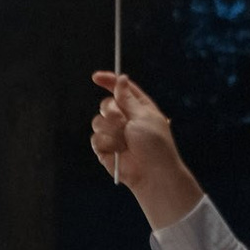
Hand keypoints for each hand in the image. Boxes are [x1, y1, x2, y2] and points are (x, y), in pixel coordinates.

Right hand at [89, 72, 204, 227]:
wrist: (150, 172)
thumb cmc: (154, 144)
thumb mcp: (143, 115)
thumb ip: (127, 98)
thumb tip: (121, 79)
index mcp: (138, 106)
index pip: (120, 89)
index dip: (108, 81)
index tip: (96, 77)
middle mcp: (124, 118)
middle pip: (105, 104)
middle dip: (112, 112)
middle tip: (124, 123)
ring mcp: (113, 133)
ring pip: (97, 121)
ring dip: (111, 131)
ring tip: (124, 142)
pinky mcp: (104, 148)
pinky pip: (95, 138)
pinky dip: (106, 144)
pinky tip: (118, 152)